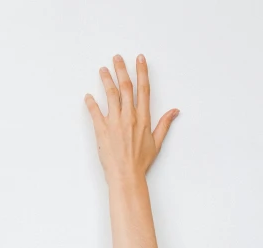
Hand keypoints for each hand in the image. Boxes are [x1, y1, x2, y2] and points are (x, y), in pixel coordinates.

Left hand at [84, 54, 178, 183]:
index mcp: (143, 118)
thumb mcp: (157, 142)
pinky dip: (91, 103)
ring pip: (110, 95)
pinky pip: (95, 112)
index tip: (139, 59)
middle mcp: (129, 116)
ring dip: (106, 80)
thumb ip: (164, 124)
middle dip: (122, 70)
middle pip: (125, 87)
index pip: (144, 89)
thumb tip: (174, 111)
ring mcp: (114, 122)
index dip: (142, 72)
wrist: (126, 175)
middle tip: (117, 58)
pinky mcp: (101, 130)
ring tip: (102, 69)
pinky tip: (88, 95)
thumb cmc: (141, 161)